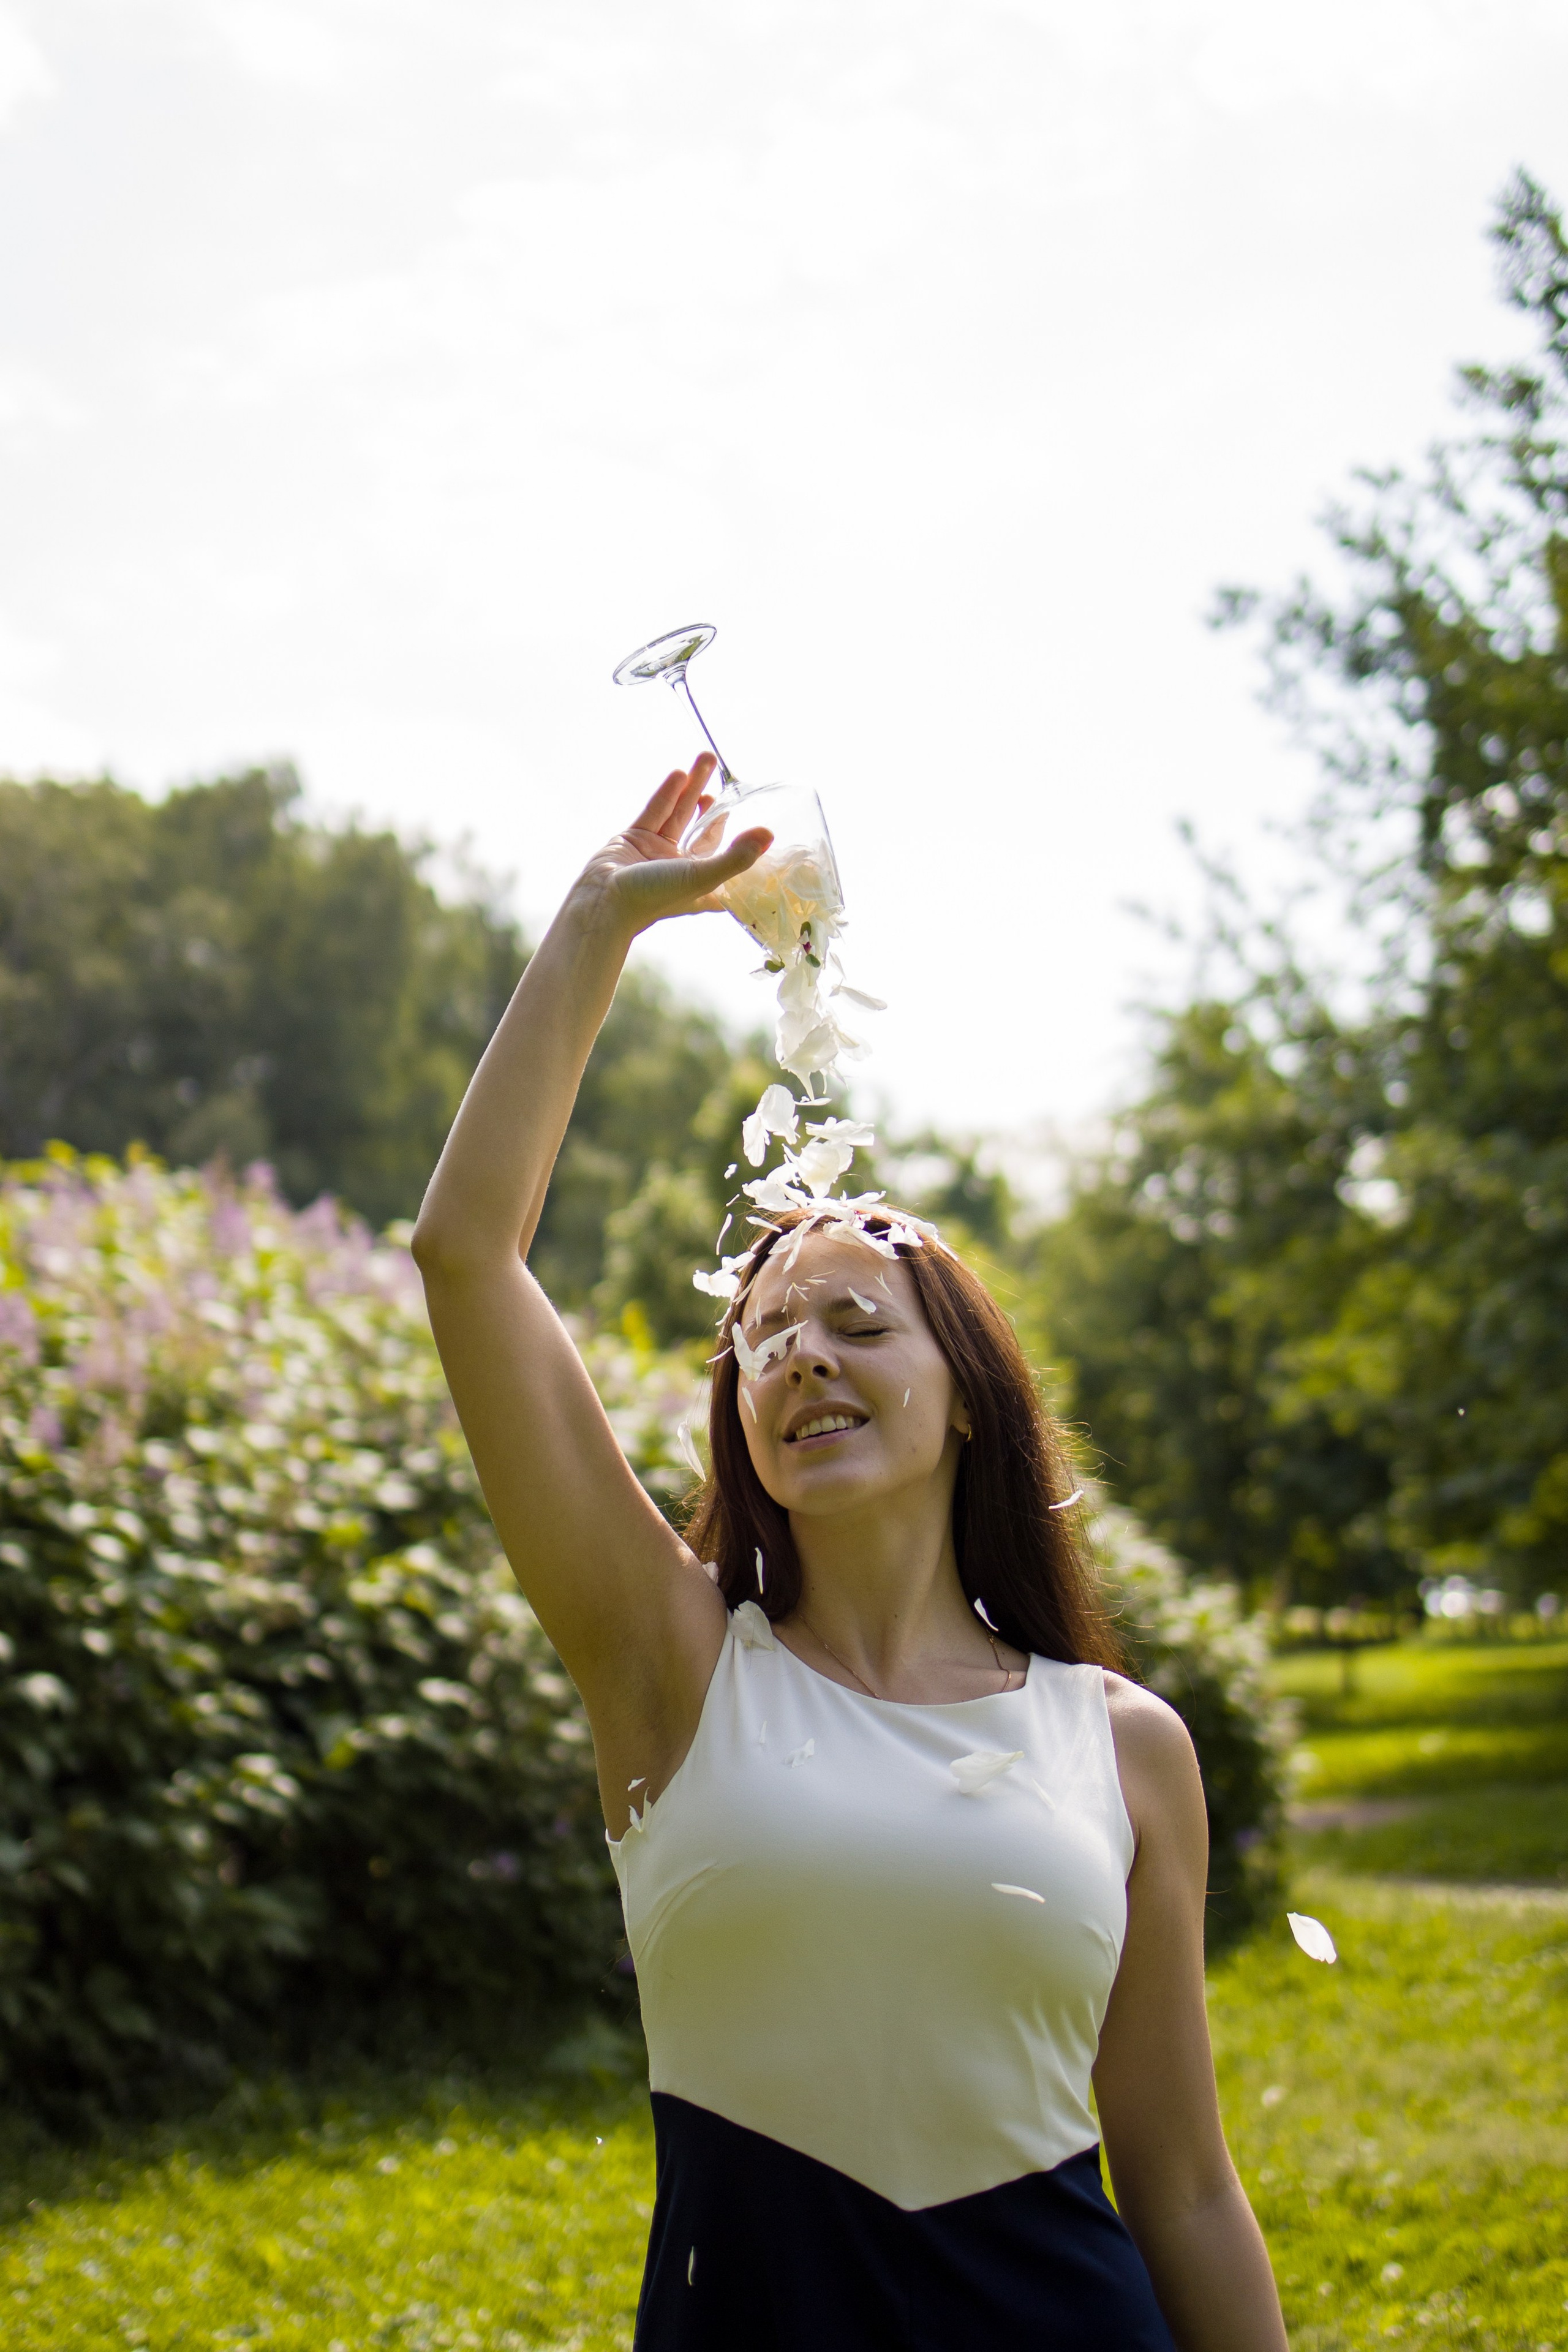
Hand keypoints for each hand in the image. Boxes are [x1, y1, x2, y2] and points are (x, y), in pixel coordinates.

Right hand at [574, 754, 772, 938]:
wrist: (603, 900)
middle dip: (713, 802)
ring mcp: (656, 852)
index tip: (754, 820)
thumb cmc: (655, 897)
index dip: (740, 843)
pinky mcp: (635, 838)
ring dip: (692, 788)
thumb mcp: (702, 877)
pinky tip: (680, 774)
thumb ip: (736, 857)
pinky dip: (667, 793)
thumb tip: (768, 835)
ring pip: (679, 814)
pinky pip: (656, 811)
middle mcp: (680, 867)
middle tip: (724, 773)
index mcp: (700, 883)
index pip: (726, 858)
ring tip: (706, 759)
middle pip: (702, 828)